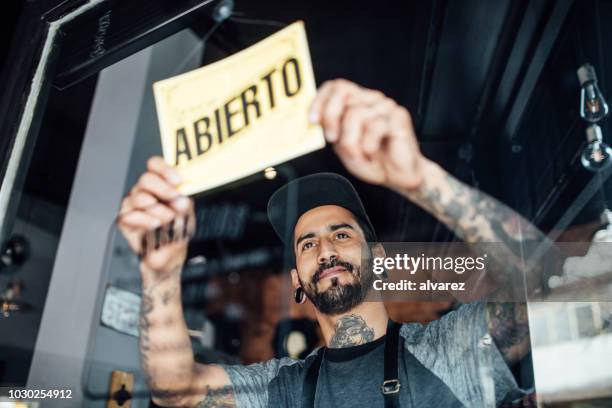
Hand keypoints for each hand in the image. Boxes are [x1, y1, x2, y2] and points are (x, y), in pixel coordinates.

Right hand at [117, 156, 195, 280]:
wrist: (169, 255)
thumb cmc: (177, 231)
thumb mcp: (187, 214)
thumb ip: (184, 202)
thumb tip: (182, 197)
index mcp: (160, 184)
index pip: (154, 165)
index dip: (164, 169)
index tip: (177, 181)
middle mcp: (145, 191)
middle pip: (146, 179)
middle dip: (163, 189)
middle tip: (175, 198)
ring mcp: (133, 204)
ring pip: (139, 197)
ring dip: (158, 208)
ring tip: (168, 218)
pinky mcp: (125, 220)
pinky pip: (130, 215)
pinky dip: (145, 220)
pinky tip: (155, 225)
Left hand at [309, 79, 425, 190]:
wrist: (396, 176)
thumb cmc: (371, 160)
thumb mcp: (342, 146)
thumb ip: (330, 130)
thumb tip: (315, 120)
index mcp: (357, 102)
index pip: (335, 86)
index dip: (320, 100)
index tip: (313, 120)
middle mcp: (371, 100)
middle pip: (343, 94)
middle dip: (331, 118)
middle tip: (333, 139)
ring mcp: (385, 107)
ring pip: (356, 114)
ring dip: (352, 142)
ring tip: (359, 155)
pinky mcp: (398, 117)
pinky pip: (374, 127)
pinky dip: (368, 146)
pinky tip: (371, 153)